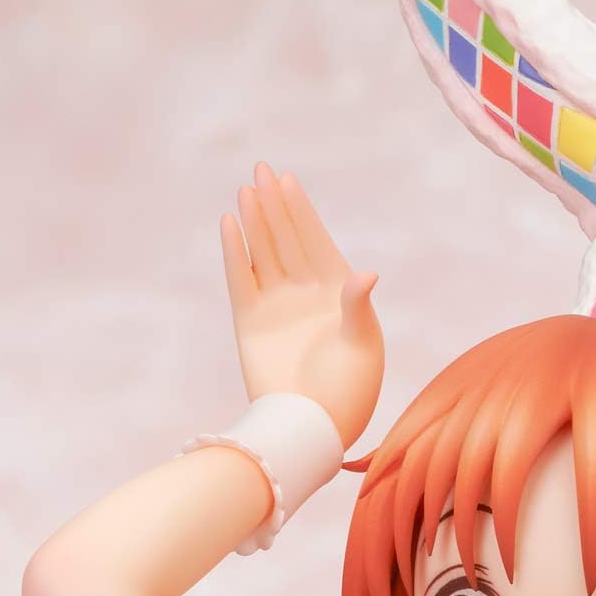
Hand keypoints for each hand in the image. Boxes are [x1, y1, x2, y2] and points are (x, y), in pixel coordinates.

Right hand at [221, 162, 383, 446]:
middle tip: (261, 169)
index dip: (302, 212)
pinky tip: (229, 224)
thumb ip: (358, 305)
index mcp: (338, 294)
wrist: (314, 427)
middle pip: (286, 239)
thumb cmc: (348, 391)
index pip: (316, 241)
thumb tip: (366, 273)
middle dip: (275, 205)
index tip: (288, 181)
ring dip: (255, 222)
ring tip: (246, 189)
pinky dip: (236, 253)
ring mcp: (276, 307)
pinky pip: (241, 279)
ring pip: (263, 253)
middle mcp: (305, 295)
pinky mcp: (251, 322)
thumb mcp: (362, 344)